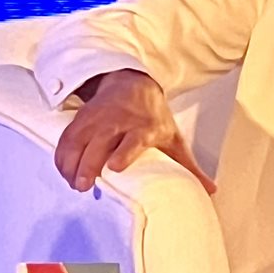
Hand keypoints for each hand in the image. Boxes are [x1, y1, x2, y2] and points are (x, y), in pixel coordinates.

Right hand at [53, 69, 215, 194]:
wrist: (133, 83)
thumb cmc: (153, 116)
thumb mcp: (173, 137)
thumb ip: (188, 165)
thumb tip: (211, 190)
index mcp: (144, 126)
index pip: (134, 140)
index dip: (123, 152)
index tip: (114, 167)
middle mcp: (119, 120)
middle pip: (100, 141)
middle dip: (89, 163)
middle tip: (83, 185)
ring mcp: (98, 118)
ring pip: (79, 139)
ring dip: (71, 162)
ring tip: (73, 183)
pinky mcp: (82, 118)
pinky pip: (67, 138)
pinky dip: (62, 155)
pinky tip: (64, 171)